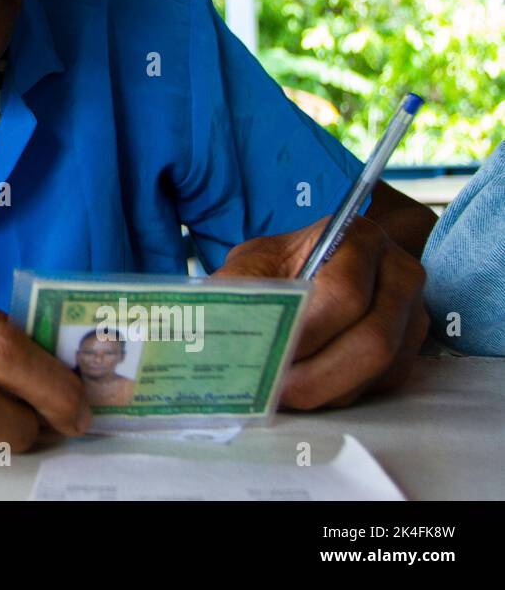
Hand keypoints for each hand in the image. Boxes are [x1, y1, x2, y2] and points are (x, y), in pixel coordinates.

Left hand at [213, 214, 428, 409]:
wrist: (307, 270)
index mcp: (358, 238)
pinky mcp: (411, 347)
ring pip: (380, 368)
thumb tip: (221, 325)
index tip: (270, 357)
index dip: (307, 332)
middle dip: (317, 375)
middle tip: (272, 391)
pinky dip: (340, 393)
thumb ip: (239, 287)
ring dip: (326, 389)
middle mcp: (398, 272)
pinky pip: (383, 383)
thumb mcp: (250, 265)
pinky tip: (305, 390)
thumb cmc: (276, 267)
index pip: (344, 293)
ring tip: (279, 395)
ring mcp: (412, 312)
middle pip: (372, 340)